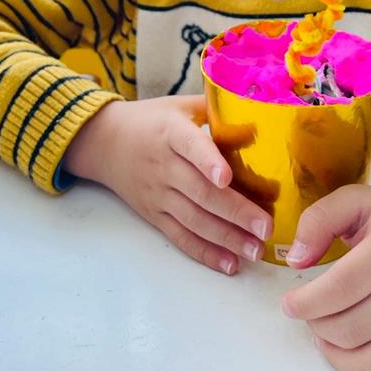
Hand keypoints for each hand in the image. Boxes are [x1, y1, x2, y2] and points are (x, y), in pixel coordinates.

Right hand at [63, 95, 272, 274]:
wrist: (104, 143)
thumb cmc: (150, 120)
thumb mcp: (179, 106)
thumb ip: (215, 109)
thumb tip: (259, 117)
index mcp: (171, 133)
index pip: (190, 146)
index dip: (208, 161)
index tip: (226, 178)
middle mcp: (164, 166)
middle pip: (199, 192)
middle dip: (235, 212)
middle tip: (265, 226)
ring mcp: (158, 194)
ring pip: (194, 220)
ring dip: (226, 238)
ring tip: (255, 249)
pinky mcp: (154, 216)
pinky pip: (180, 237)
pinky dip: (205, 253)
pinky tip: (230, 264)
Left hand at [281, 179, 370, 370]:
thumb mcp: (354, 200)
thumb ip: (318, 221)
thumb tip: (295, 259)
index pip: (342, 288)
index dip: (308, 302)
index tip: (289, 304)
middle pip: (353, 328)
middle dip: (317, 325)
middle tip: (308, 312)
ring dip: (336, 353)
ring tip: (324, 332)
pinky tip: (350, 349)